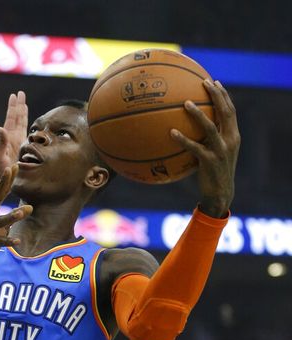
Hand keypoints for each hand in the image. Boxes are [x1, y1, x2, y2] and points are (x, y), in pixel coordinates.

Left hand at [0, 91, 28, 184]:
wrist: (0, 181)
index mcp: (7, 137)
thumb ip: (1, 142)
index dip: (13, 107)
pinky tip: (26, 122)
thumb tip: (0, 127)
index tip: (14, 95)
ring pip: (20, 123)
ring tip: (23, 103)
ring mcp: (16, 142)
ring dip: (22, 113)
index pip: (11, 118)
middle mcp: (12, 137)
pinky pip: (25, 133)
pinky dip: (26, 125)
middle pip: (16, 117)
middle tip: (20, 93)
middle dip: (18, 105)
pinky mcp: (20, 148)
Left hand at [170, 80, 240, 217]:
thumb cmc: (212, 171)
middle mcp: (230, 140)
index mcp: (232, 136)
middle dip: (216, 96)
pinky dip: (183, 139)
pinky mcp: (210, 161)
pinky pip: (194, 148)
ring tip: (186, 103)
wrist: (219, 193)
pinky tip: (171, 133)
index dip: (223, 95)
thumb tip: (185, 124)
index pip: (230, 110)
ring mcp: (221, 151)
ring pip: (210, 128)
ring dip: (197, 114)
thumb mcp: (213, 152)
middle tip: (203, 82)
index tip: (213, 81)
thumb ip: (206, 138)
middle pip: (225, 113)